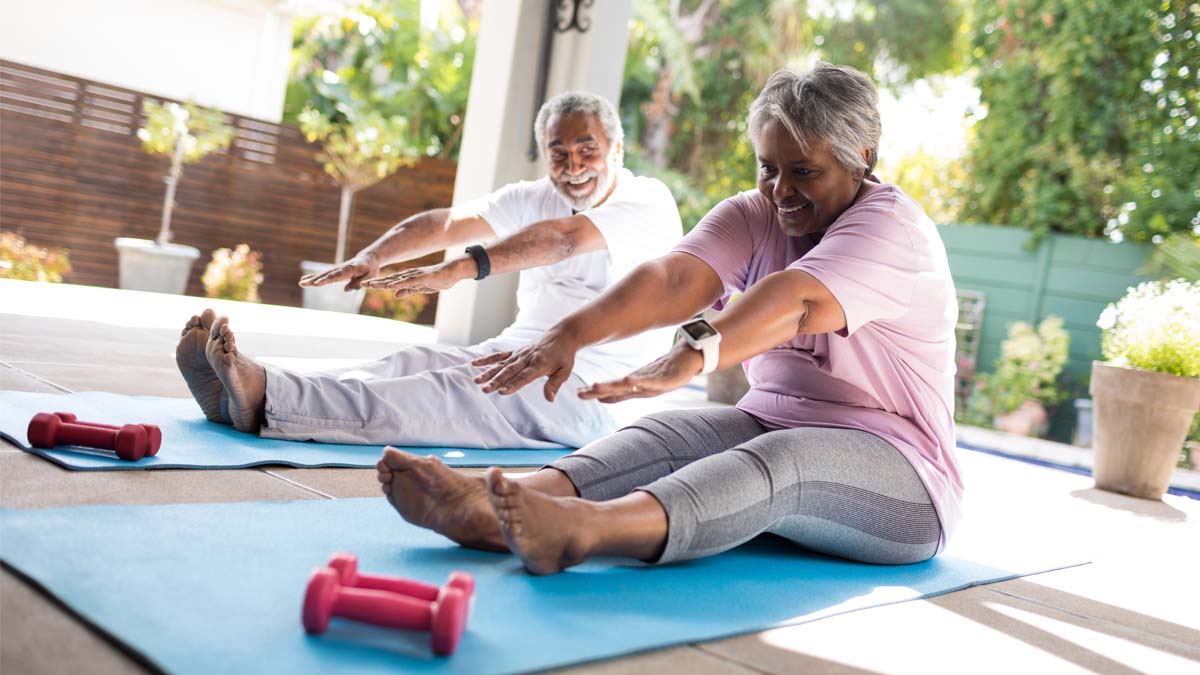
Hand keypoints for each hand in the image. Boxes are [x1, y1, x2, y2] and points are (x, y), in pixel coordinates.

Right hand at [298, 254, 379, 290]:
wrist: (368, 259)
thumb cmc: (371, 269)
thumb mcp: (370, 276)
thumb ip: (359, 283)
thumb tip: (346, 290)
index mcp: (349, 269)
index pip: (336, 276)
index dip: (326, 280)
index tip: (317, 284)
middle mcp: (341, 268)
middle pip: (326, 275)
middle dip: (314, 279)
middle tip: (303, 283)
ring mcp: (336, 269)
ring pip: (322, 274)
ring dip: (311, 278)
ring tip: (300, 283)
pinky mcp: (335, 272)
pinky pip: (323, 275)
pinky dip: (313, 277)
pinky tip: (304, 280)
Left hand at [361, 259, 471, 296]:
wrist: (452, 272)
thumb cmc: (438, 280)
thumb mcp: (421, 288)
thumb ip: (408, 290)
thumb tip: (395, 295)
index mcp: (408, 279)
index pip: (390, 282)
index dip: (377, 284)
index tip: (364, 286)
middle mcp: (409, 275)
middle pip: (389, 280)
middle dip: (375, 282)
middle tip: (360, 284)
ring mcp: (415, 276)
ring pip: (397, 280)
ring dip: (384, 283)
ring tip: (371, 285)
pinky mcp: (423, 277)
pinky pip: (410, 282)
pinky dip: (400, 284)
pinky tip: (392, 286)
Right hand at [471, 328, 582, 401]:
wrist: (562, 336)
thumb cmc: (564, 356)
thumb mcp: (564, 371)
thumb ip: (554, 384)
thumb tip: (549, 399)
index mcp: (539, 364)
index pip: (524, 376)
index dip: (513, 384)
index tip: (502, 392)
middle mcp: (527, 358)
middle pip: (509, 371)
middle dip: (496, 381)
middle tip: (485, 389)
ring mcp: (519, 354)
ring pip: (501, 365)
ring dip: (488, 373)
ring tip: (476, 381)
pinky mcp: (515, 352)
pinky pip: (499, 356)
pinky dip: (487, 359)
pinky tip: (475, 364)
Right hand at [578, 344, 702, 402]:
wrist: (689, 363)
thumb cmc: (666, 371)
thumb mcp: (645, 378)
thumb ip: (628, 384)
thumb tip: (613, 388)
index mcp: (635, 387)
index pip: (613, 391)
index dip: (596, 393)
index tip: (579, 393)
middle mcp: (641, 388)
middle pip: (617, 391)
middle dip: (599, 392)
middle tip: (581, 393)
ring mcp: (652, 385)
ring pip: (629, 387)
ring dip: (613, 388)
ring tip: (598, 386)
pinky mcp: (665, 381)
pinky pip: (649, 382)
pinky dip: (638, 382)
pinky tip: (627, 379)